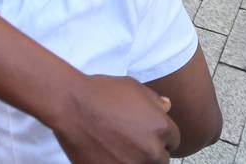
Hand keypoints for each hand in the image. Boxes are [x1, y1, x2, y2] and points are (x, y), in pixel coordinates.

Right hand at [50, 75, 178, 162]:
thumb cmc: (102, 92)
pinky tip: (107, 155)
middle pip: (160, 159)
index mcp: (162, 129)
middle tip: (130, 142)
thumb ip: (154, 100)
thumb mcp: (133, 87)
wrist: (72, 106)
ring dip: (135, 160)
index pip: (173, 141)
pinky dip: (116, 163)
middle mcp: (152, 152)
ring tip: (119, 150)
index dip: (159, 136)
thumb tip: (166, 107)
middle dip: (149, 151)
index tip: (145, 133)